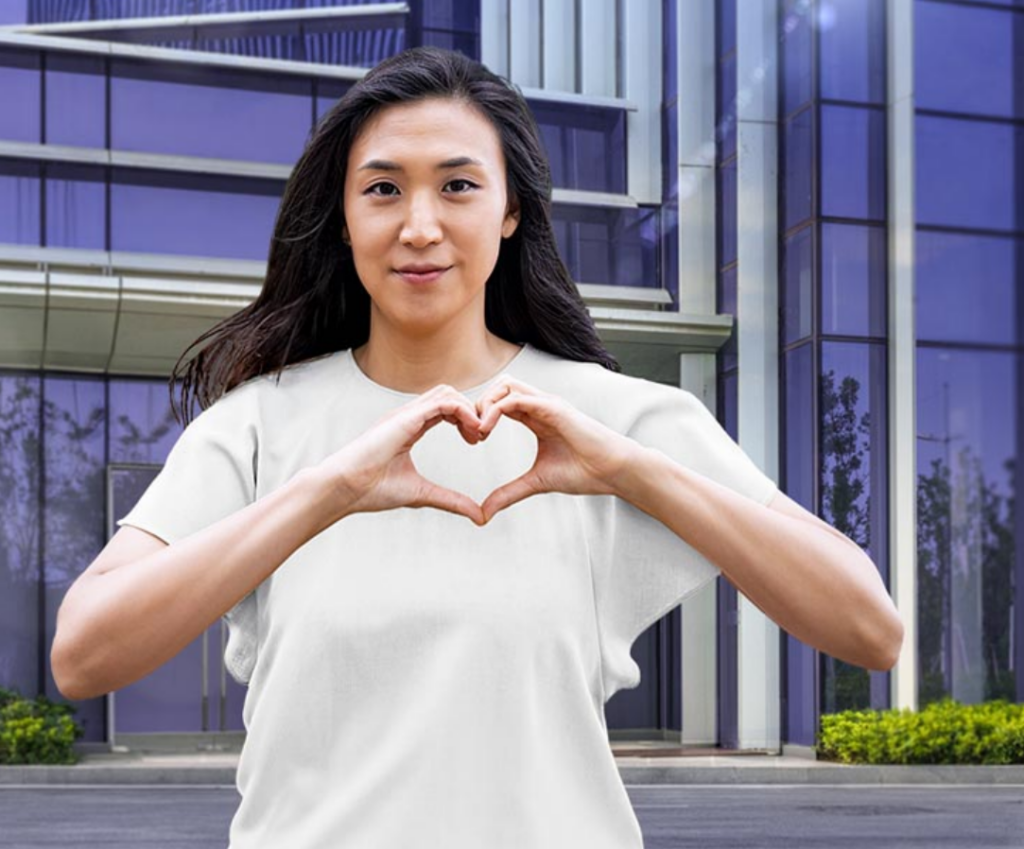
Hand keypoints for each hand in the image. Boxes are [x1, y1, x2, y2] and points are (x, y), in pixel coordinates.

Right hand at [317, 384, 488, 525]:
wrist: (344, 489)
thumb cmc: (372, 490)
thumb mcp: (423, 494)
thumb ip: (452, 501)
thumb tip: (479, 516)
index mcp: (410, 427)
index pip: (444, 409)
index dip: (466, 420)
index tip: (476, 441)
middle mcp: (408, 416)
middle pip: (448, 394)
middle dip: (470, 411)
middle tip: (481, 436)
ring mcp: (405, 414)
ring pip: (446, 393)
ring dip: (468, 409)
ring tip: (478, 433)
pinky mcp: (405, 418)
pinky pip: (442, 402)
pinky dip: (462, 411)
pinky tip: (472, 431)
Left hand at [474, 376, 637, 523]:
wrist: (614, 472)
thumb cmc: (584, 472)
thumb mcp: (536, 483)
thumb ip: (509, 493)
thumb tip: (484, 512)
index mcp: (536, 417)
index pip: (501, 402)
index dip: (481, 415)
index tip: (473, 440)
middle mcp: (540, 406)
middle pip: (500, 386)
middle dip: (479, 405)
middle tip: (472, 433)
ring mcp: (547, 404)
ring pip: (506, 385)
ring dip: (486, 403)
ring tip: (479, 430)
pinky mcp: (553, 408)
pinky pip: (516, 398)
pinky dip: (496, 410)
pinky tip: (487, 430)